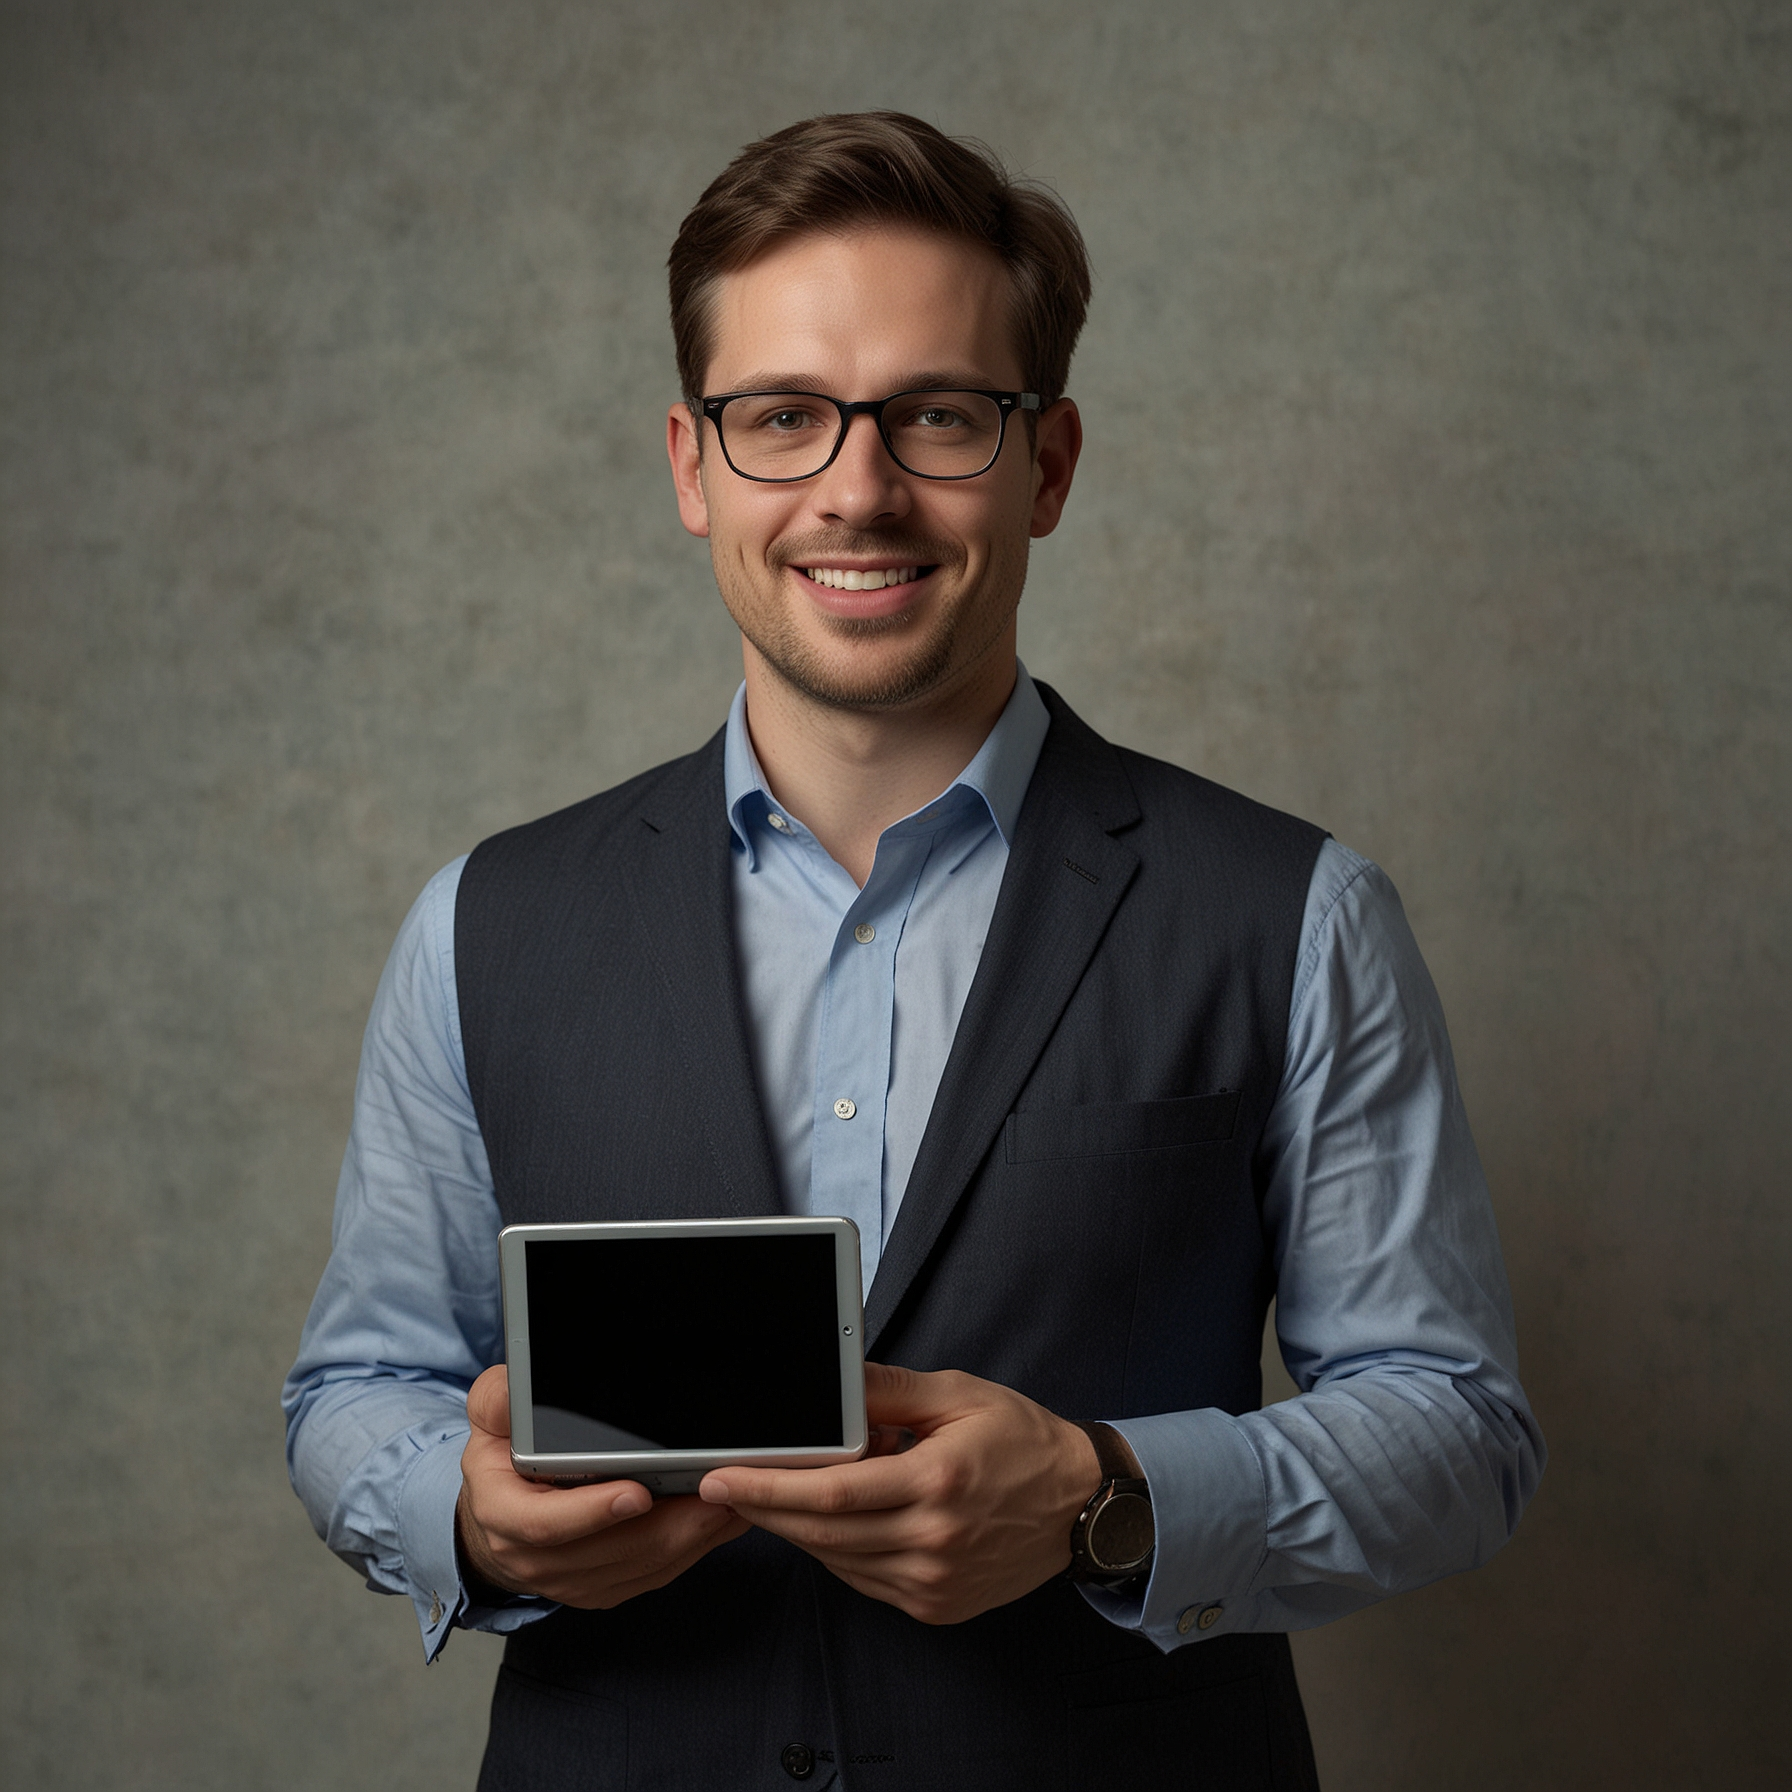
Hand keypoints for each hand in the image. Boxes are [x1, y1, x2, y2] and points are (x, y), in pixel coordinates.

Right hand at [457, 1364, 748, 1607]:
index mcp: (504, 1516)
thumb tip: (516, 1390)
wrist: (495, 1522)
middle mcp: (537, 1559)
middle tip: (716, 1491)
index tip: (638, 1493)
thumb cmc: (501, 1464)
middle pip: (613, 1550)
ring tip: (733, 1500)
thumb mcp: (489, 1420)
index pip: (547, 1525)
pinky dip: (692, 1550)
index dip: (594, 1513)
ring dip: (693, 1537)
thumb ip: (499, 1400)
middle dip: (671, 1523)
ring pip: (642, 1566)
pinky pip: (653, 1575)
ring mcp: (572, 1581)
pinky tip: (721, 1521)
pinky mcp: (603, 1588)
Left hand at [697, 1362, 1101, 1624]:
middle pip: (821, 1534)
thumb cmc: (1022, 1441)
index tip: (722, 1476)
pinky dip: (836, 1552)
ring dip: (796, 1531)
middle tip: (722, 1487)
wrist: (1081, 1505)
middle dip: (763, 1510)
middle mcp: (933, 1541)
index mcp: (936, 1482)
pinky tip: (830, 1523)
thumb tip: (835, 1379)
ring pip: (837, 1561)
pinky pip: (864, 1580)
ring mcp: (934, 1583)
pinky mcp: (936, 1606)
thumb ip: (889, 1390)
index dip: (766, 1488)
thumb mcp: (958, 1396)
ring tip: (775, 1495)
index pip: (829, 1493)